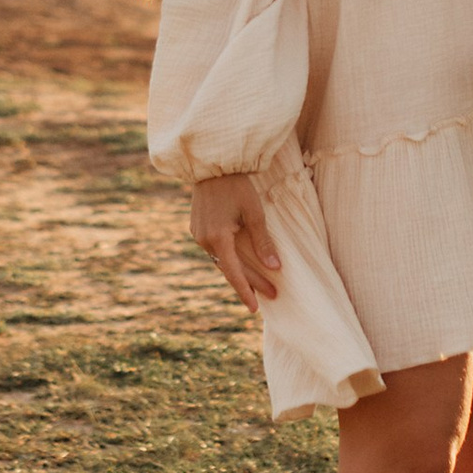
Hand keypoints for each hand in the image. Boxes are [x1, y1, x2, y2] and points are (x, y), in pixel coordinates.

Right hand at [191, 171, 280, 312]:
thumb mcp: (254, 213)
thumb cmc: (237, 185)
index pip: (234, 273)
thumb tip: (274, 268)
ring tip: (260, 283)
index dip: (246, 291)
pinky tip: (242, 263)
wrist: (213, 164)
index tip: (257, 308)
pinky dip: (230, 259)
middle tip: (272, 295)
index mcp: (217, 238)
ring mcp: (198, 235)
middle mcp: (204, 240)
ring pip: (222, 260)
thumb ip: (263, 242)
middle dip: (251, 283)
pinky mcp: (197, 228)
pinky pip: (216, 250)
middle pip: (230, 269)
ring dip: (240, 271)